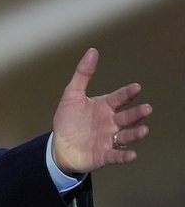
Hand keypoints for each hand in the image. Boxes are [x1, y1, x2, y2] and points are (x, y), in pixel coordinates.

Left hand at [52, 48, 151, 174]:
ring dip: (135, 134)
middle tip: (146, 109)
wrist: (59, 146)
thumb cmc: (68, 120)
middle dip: (137, 113)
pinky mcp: (104, 155)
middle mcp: (111, 123)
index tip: (136, 87)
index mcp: (104, 107)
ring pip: (126, 136)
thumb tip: (93, 51)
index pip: (119, 98)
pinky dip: (124, 156)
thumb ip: (83, 74)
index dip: (127, 93)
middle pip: (127, 117)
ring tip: (144, 130)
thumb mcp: (72, 95)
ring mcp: (109, 139)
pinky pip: (116, 156)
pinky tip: (132, 155)